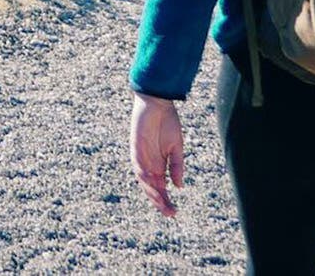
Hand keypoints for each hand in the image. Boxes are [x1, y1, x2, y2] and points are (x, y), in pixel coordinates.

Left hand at [130, 92, 185, 217]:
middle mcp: (148, 163)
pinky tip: (151, 181)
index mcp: (159, 164)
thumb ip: (177, 166)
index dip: (166, 200)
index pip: (160, 187)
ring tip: (161, 202)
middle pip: (151, 187)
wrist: (158, 102)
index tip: (174, 212)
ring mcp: (141, 155)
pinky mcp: (135, 146)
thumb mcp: (176, 147)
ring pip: (143, 179)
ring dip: (151, 191)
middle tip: (169, 213)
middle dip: (159, 201)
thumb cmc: (167, 123)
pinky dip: (143, 173)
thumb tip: (179, 186)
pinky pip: (137, 163)